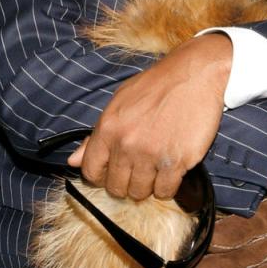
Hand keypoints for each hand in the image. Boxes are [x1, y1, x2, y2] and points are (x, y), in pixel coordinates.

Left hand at [68, 34, 231, 200]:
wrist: (193, 74)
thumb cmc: (155, 86)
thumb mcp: (118, 102)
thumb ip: (95, 136)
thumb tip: (73, 161)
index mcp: (107, 128)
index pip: (90, 171)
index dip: (99, 176)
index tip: (110, 174)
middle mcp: (126, 144)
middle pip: (116, 187)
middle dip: (125, 183)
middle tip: (137, 170)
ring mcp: (151, 154)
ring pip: (140, 193)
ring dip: (147, 185)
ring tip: (154, 167)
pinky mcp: (177, 162)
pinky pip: (165, 192)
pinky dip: (167, 187)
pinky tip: (170, 170)